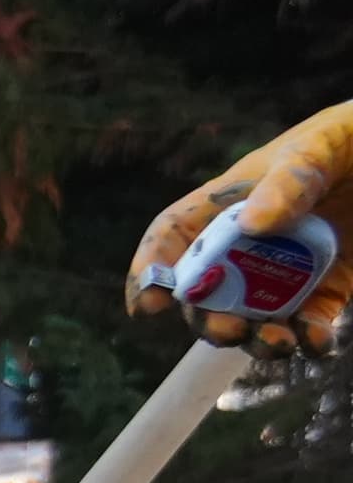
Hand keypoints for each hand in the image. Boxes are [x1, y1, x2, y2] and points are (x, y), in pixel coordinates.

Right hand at [131, 103, 352, 351]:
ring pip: (251, 319)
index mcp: (229, 205)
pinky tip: (318, 342)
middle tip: (228, 330)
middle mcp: (248, 246)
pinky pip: (308, 326)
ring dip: (254, 341)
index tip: (149, 304)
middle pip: (206, 293)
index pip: (173, 238)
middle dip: (207, 320)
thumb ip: (287, 182)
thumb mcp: (321, 147)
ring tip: (276, 343)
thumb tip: (251, 225)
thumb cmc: (351, 138)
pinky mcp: (327, 291)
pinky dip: (309, 342)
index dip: (151, 271)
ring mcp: (286, 272)